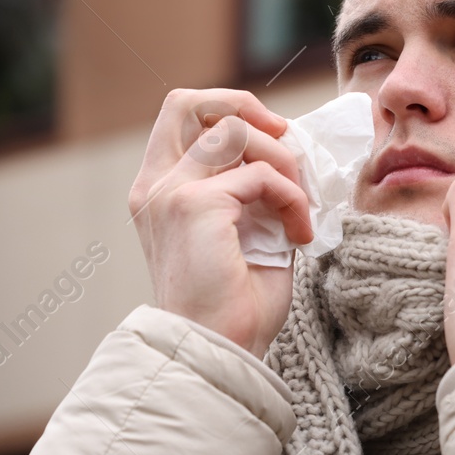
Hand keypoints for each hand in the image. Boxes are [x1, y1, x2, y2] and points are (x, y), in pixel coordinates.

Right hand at [128, 88, 312, 359]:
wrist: (220, 352)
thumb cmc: (234, 306)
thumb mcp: (244, 232)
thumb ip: (252, 189)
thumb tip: (292, 151)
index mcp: (157, 191)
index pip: (181, 116)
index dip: (231, 112)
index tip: (273, 142)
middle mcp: (154, 185)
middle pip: (188, 101)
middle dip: (245, 106)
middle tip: (285, 143)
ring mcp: (170, 192)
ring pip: (234, 130)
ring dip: (282, 161)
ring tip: (300, 205)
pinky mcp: (195, 206)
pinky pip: (261, 175)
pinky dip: (292, 198)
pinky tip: (300, 234)